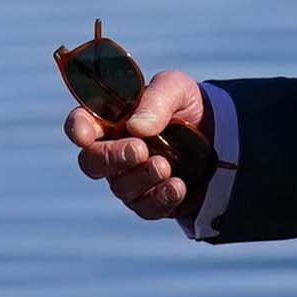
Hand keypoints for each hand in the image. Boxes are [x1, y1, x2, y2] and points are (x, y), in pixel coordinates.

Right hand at [67, 66, 217, 220]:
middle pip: (92, 162)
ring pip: (120, 187)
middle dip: (112, 158)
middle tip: (139, 150)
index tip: (85, 135)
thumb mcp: (177, 89)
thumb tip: (136, 127)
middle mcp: (113, 150)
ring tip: (166, 165)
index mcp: (110, 119)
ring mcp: (129, 178)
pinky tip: (177, 186)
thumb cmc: (186, 106)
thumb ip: (156, 99)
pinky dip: (160, 198)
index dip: (77, 129)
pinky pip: (145, 207)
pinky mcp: (150, 200)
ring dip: (142, 177)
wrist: (218, 135)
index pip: (81, 124)